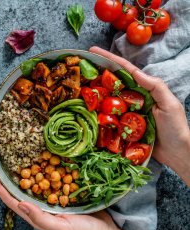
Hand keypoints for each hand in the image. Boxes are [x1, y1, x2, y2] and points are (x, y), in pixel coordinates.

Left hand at [0, 160, 146, 229]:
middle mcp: (38, 204)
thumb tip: (20, 204)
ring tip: (7, 154)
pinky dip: (39, 165)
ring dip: (18, 167)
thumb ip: (40, 218)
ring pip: (29, 179)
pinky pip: (46, 175)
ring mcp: (48, 195)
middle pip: (16, 187)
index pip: (11, 199)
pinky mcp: (60, 188)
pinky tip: (34, 156)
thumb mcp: (61, 228)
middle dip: (3, 174)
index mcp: (35, 214)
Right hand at [90, 47, 189, 185]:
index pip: (125, 70)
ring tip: (78, 86)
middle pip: (112, 82)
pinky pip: (107, 118)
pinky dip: (96, 114)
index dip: (109, 59)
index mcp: (144, 89)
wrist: (176, 154)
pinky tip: (86, 110)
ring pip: (107, 99)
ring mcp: (126, 113)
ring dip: (93, 93)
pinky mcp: (122, 127)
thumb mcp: (169, 104)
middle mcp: (133, 99)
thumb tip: (136, 72)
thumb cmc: (176, 128)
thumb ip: (155, 87)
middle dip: (97, 73)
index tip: (93, 51)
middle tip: (80, 67)